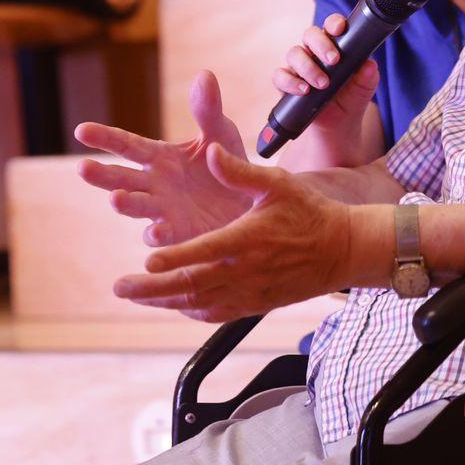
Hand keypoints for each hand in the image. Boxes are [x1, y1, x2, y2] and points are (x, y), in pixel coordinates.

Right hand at [75, 71, 254, 248]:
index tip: (81, 130)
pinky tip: (156, 232)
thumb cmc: (229, 163)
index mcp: (159, 156)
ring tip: (116, 199)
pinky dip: (157, 235)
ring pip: (137, 206)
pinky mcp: (181, 233)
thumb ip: (208, 109)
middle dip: (102, 175)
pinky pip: (164, 235)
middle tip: (82, 168)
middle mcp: (155, 183)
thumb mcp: (221, 132)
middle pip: (122, 177)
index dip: (104, 138)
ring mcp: (164, 210)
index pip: (126, 144)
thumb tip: (204, 75)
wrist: (252, 200)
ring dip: (125, 204)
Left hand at [113, 149, 385, 320]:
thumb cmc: (310, 211)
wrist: (343, 250)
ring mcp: (250, 292)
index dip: (175, 258)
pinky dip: (191, 310)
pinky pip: (216, 313)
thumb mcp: (277, 182)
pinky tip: (172, 304)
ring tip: (134, 296)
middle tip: (120, 287)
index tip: (147, 261)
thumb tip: (211, 151)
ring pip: (200, 303)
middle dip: (153, 288)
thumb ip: (240, 171)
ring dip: (164, 302)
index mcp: (248, 238)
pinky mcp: (255, 303)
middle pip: (193, 285)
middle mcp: (246, 270)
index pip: (205, 252)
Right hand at [273, 14, 380, 127]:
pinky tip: (304, 90)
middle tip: (334, 60)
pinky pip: (279, 75)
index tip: (340, 29)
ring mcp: (297, 66)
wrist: (336, 127)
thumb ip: (368, 76)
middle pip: (310, 34)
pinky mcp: (285, 83)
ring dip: (308, 67)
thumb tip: (370, 65)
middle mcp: (313, 52)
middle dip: (321, 44)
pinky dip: (290, 82)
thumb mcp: (363, 89)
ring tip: (322, 84)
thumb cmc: (350, 100)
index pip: (331, 26)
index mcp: (334, 46)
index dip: (333, 23)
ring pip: (294, 53)